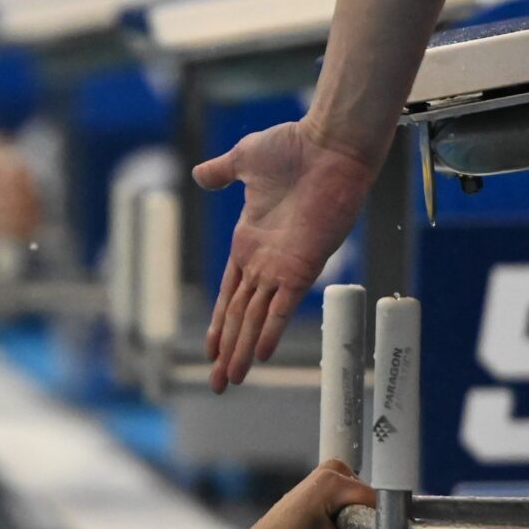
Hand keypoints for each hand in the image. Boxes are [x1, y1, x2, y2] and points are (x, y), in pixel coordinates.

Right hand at [193, 120, 374, 392]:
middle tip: (219, 384)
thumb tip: (199, 174)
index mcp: (248, 242)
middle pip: (240, 315)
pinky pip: (283, 306)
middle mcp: (265, 262)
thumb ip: (222, 172)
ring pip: (256, 318)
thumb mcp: (245, 160)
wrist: (329, 144)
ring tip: (232, 380)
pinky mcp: (302, 266)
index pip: (230, 294)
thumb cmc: (293, 147)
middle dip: (227, 351)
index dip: (220, 323)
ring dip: (243, 350)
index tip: (210, 350)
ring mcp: (282, 266)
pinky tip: (259, 354)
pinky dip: (271, 330)